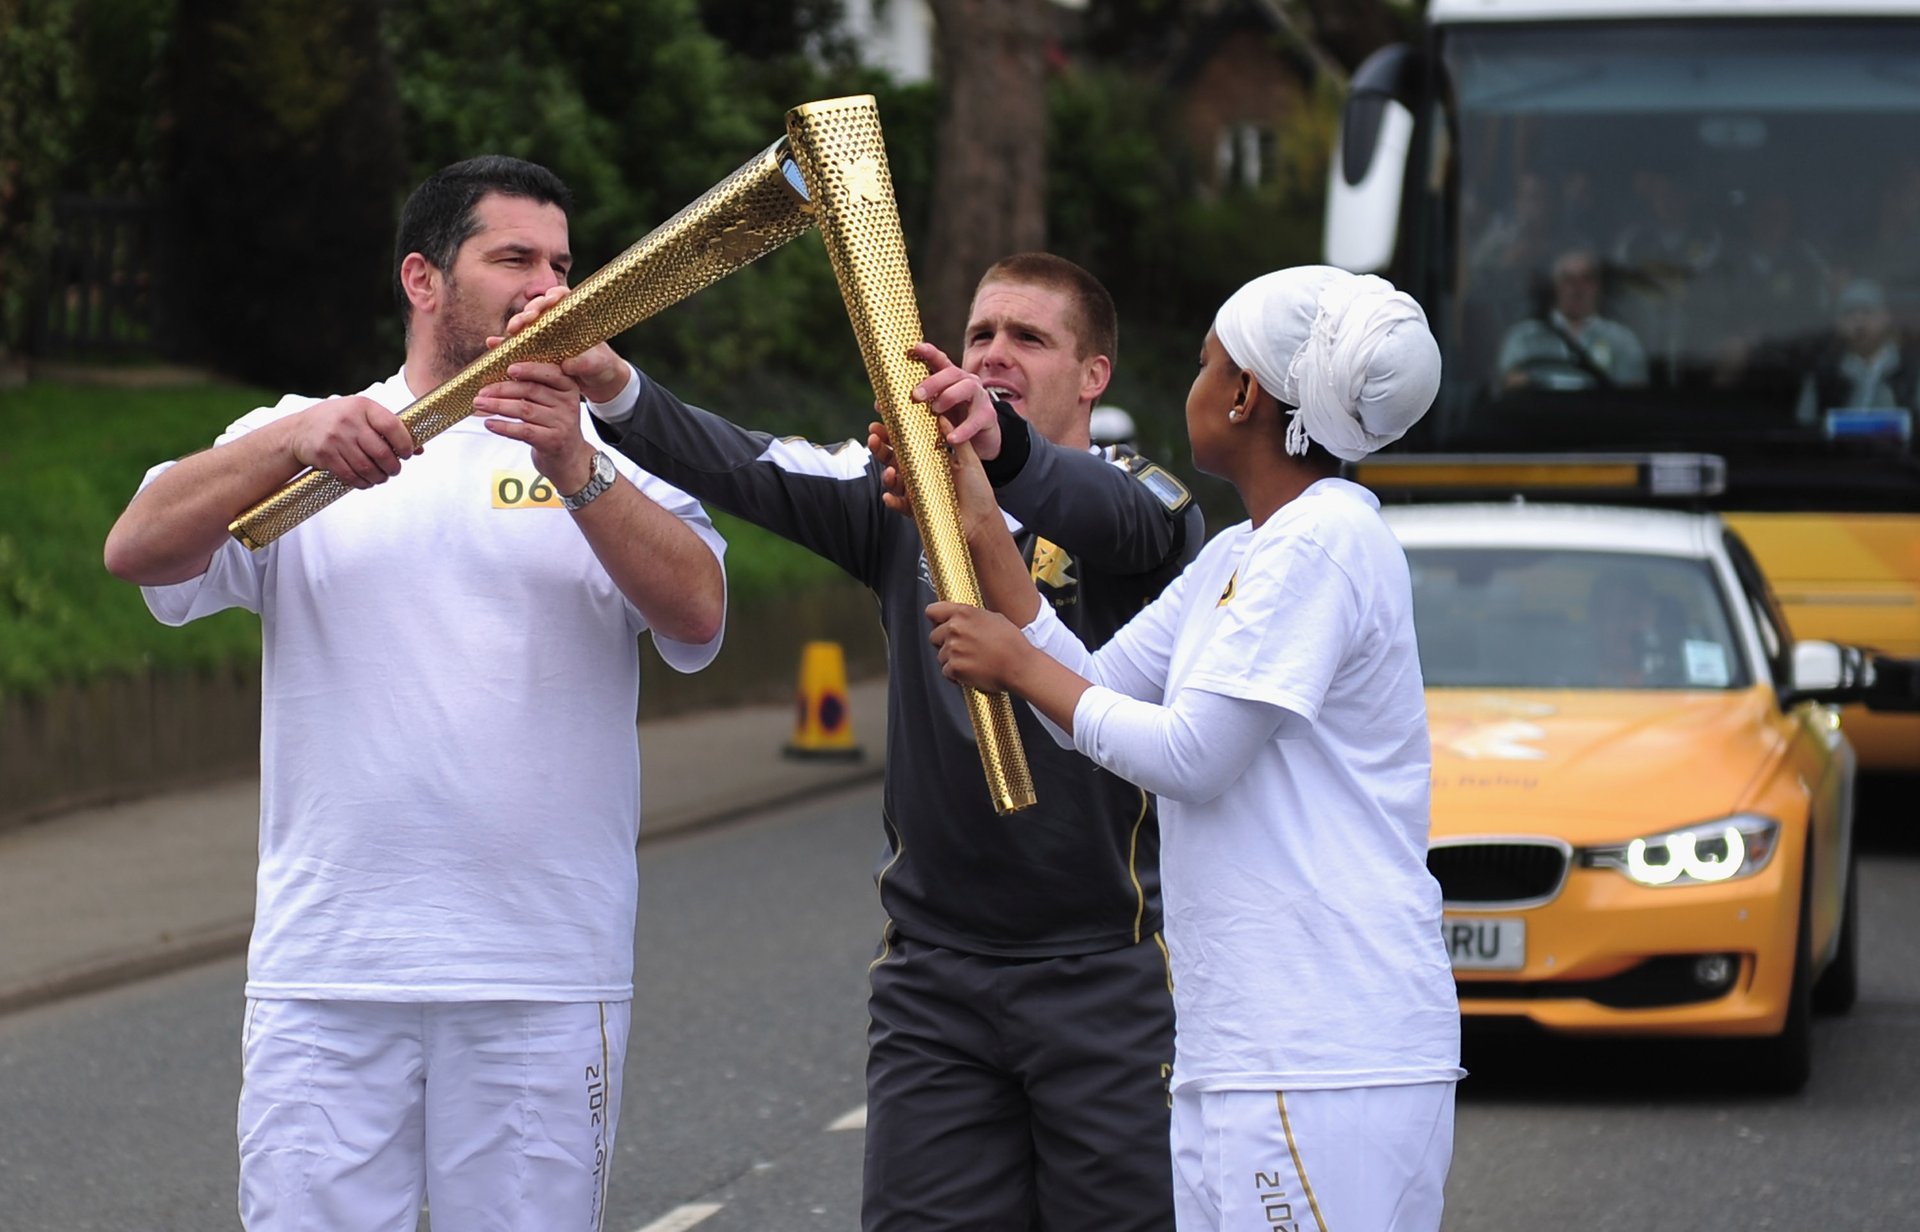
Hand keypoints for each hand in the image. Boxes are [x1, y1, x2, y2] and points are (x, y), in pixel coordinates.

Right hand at [291, 396, 418, 487]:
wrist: (299, 430)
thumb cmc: (340, 421)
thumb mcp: (362, 415)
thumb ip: (389, 428)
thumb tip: (420, 449)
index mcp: (363, 406)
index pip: (392, 426)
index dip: (405, 444)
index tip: (408, 454)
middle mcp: (349, 421)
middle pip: (381, 452)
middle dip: (393, 467)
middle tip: (395, 470)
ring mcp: (335, 438)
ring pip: (367, 468)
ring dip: (379, 478)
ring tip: (382, 477)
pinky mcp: (325, 455)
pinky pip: (351, 476)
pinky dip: (363, 483)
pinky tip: (367, 481)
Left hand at [475, 362, 594, 492]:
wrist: (568, 457)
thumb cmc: (552, 422)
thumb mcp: (551, 400)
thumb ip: (532, 382)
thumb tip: (496, 362)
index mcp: (568, 387)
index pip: (550, 373)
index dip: (530, 369)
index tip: (509, 369)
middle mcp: (568, 404)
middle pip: (531, 390)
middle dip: (502, 389)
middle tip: (482, 392)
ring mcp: (562, 423)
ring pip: (524, 409)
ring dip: (498, 406)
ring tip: (479, 404)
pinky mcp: (552, 441)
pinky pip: (523, 431)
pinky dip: (504, 427)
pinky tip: (489, 423)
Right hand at [492, 285, 631, 404]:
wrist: (597, 381)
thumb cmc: (601, 367)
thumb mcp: (597, 365)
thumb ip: (585, 363)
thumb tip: (568, 363)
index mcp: (573, 316)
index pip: (561, 296)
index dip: (553, 294)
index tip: (551, 300)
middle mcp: (555, 322)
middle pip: (538, 308)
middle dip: (529, 311)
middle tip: (527, 319)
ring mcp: (543, 335)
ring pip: (525, 323)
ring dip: (516, 324)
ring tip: (512, 331)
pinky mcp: (534, 350)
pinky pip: (517, 343)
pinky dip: (504, 343)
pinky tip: (493, 344)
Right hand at [870, 422, 1003, 545]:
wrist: (982, 520)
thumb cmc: (978, 490)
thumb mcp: (970, 461)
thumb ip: (957, 440)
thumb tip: (943, 418)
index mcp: (930, 459)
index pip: (908, 442)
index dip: (894, 432)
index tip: (884, 419)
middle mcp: (920, 474)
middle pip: (894, 459)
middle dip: (881, 448)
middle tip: (874, 437)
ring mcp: (917, 491)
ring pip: (893, 481)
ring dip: (886, 474)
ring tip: (890, 471)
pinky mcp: (916, 509)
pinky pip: (899, 504)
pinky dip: (892, 501)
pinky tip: (889, 496)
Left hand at [909, 342, 1001, 459]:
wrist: (981, 440)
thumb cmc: (953, 420)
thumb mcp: (932, 410)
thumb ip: (912, 405)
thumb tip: (879, 404)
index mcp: (950, 378)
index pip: (939, 360)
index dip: (928, 352)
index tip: (914, 348)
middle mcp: (966, 382)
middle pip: (951, 372)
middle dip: (932, 381)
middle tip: (916, 395)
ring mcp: (979, 397)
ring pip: (966, 388)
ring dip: (948, 397)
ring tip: (935, 411)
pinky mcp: (988, 416)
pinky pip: (976, 419)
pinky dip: (963, 429)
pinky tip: (951, 438)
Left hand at [927, 601, 1029, 691]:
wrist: (1019, 666)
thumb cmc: (1012, 643)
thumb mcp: (993, 617)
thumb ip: (971, 617)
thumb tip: (961, 619)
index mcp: (963, 613)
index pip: (932, 611)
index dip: (936, 620)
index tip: (940, 625)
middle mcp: (955, 629)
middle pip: (934, 636)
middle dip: (944, 643)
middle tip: (962, 648)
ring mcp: (953, 649)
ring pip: (940, 656)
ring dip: (951, 660)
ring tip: (971, 661)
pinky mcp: (954, 668)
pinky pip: (946, 671)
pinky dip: (955, 674)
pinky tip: (970, 671)